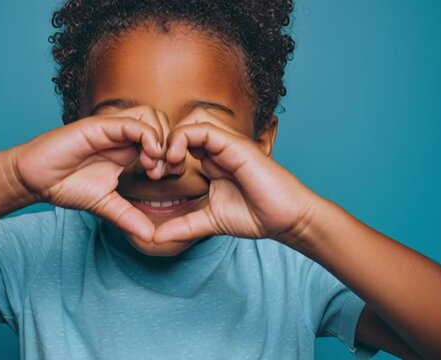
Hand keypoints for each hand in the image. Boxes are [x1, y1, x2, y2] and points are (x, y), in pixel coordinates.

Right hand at [13, 106, 166, 241]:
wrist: (35, 179)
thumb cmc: (66, 186)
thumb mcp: (105, 205)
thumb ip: (128, 217)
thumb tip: (150, 237)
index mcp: (126, 150)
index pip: (161, 139)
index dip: (170, 156)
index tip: (166, 178)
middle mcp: (122, 136)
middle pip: (162, 122)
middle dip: (170, 145)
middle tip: (163, 171)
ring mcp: (112, 128)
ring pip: (151, 115)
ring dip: (160, 139)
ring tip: (153, 164)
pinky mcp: (100, 125)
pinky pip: (132, 122)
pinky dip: (147, 136)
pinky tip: (147, 157)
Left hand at [153, 109, 316, 244]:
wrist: (286, 219)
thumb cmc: (255, 216)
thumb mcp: (209, 222)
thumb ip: (183, 226)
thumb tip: (155, 239)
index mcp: (213, 160)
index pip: (181, 142)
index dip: (163, 155)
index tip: (154, 176)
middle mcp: (219, 148)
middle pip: (184, 126)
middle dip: (163, 143)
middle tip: (156, 169)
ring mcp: (228, 144)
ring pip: (192, 121)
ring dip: (171, 139)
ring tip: (166, 164)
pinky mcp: (235, 145)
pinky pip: (203, 128)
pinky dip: (183, 138)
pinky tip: (176, 160)